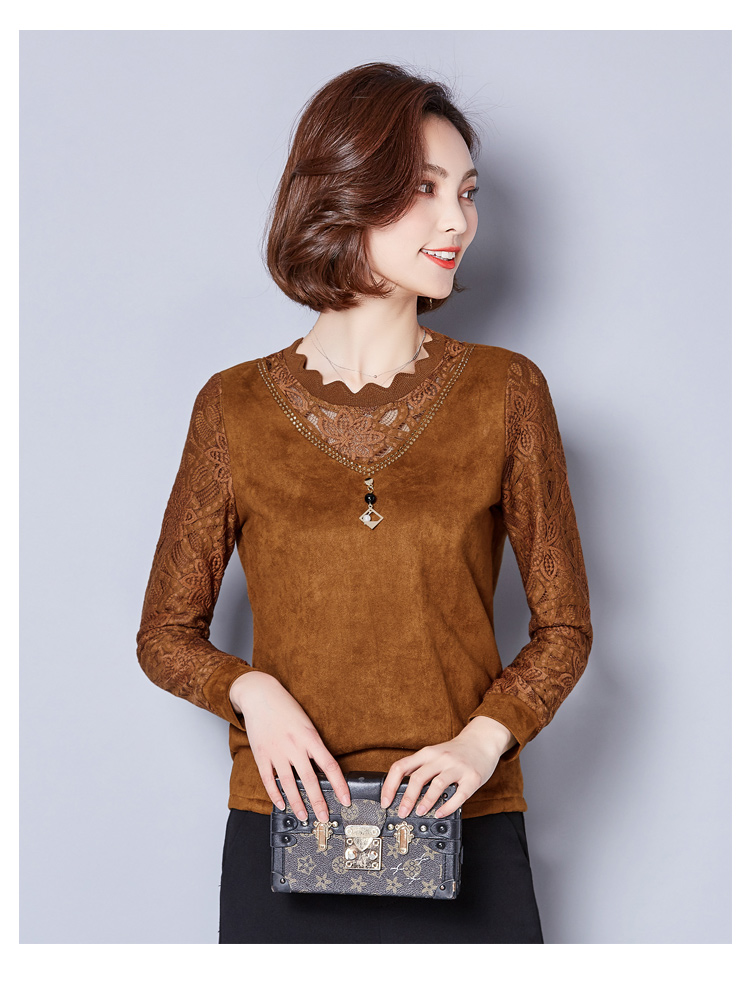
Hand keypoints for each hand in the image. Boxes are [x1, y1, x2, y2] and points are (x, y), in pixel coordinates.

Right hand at [229, 671, 350, 822]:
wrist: (260, 694)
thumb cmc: (286, 707)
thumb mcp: (306, 723)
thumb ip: (313, 745)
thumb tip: (323, 768)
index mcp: (309, 737)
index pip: (329, 765)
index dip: (339, 784)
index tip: (346, 799)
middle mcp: (294, 746)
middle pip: (309, 779)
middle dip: (318, 801)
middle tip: (324, 817)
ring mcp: (276, 752)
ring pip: (289, 784)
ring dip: (297, 803)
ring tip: (304, 815)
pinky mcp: (261, 755)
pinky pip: (269, 779)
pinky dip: (275, 794)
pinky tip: (281, 804)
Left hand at [380, 717, 516, 818]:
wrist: (482, 740)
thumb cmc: (456, 751)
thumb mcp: (435, 754)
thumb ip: (420, 768)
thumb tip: (400, 788)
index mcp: (427, 753)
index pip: (401, 767)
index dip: (390, 785)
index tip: (385, 801)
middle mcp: (441, 758)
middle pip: (417, 778)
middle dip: (407, 798)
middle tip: (402, 812)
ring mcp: (457, 767)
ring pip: (437, 785)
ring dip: (426, 802)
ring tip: (420, 812)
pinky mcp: (472, 778)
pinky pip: (459, 795)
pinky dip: (447, 806)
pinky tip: (440, 813)